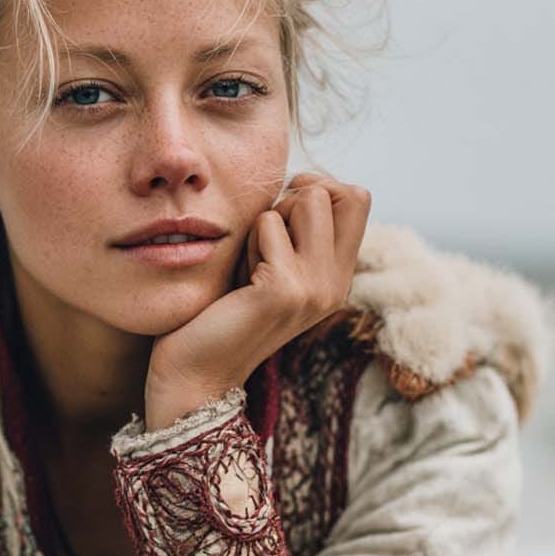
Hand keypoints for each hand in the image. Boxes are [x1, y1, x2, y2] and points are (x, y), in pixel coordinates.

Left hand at [144, 173, 371, 429]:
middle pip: (342, 191)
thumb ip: (295, 232)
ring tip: (251, 260)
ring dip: (270, 218)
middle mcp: (336, 284)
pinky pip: (268, 223)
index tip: (281, 218)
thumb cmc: (222, 311)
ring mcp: (316, 288)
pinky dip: (246, 242)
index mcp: (338, 277)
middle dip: (297, 196)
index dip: (317, 189)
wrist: (196, 373)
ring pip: (309, 198)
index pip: (358, 198)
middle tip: (266, 237)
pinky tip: (236, 280)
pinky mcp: (285, 290)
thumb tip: (303, 182)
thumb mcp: (271, 265)